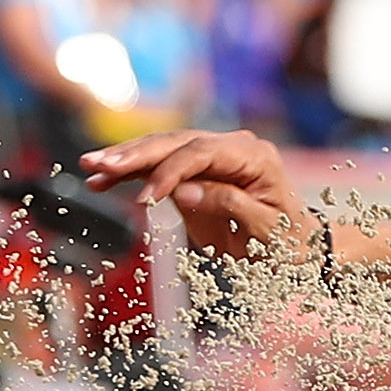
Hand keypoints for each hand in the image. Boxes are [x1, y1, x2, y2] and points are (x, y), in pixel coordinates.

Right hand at [79, 130, 309, 261]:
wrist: (299, 247)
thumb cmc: (289, 241)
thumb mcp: (266, 229)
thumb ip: (229, 205)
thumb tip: (183, 191)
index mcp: (254, 155)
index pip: (202, 152)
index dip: (170, 171)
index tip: (147, 196)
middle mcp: (232, 147)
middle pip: (176, 143)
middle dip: (135, 154)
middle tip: (99, 164)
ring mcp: (213, 156)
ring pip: (162, 150)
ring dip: (125, 160)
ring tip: (91, 168)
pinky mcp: (197, 171)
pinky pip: (159, 167)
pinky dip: (131, 174)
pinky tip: (101, 180)